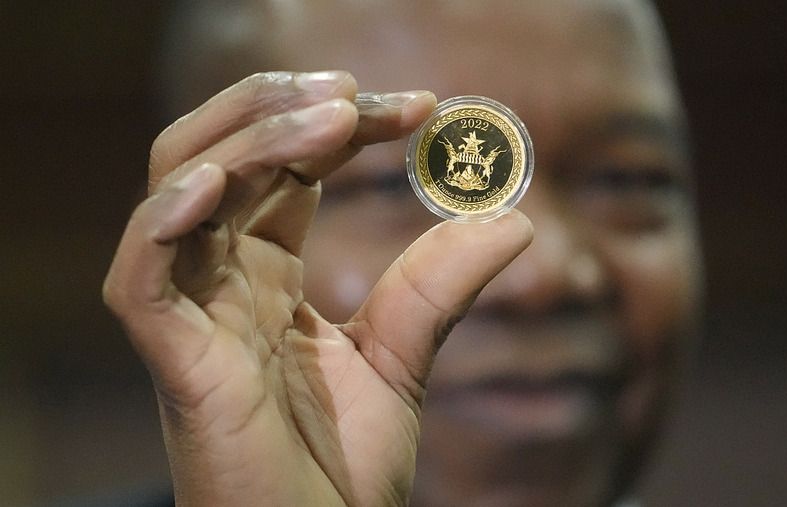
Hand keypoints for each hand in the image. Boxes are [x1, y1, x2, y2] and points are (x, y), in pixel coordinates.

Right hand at [103, 71, 532, 505]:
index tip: (419, 106)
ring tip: (332, 114)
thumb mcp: (400, 356)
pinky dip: (166, 220)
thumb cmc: (339, 469)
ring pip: (181, 190)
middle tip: (357, 91)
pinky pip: (140, 277)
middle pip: (220, 155)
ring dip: (250, 138)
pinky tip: (219, 180)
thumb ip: (441, 284)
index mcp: (263, 274)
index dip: (341, 125)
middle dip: (281, 108)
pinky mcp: (177, 364)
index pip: (286, 167)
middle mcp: (219, 281)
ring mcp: (192, 318)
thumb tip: (516, 218)